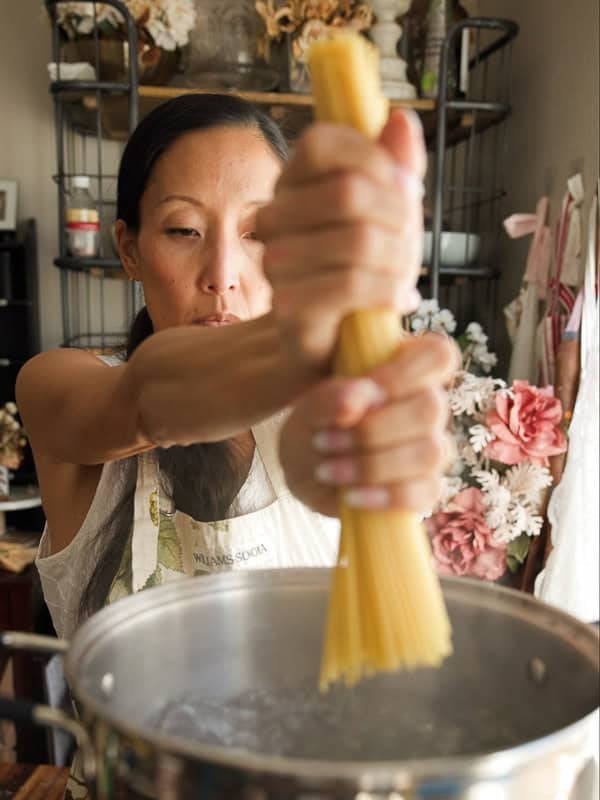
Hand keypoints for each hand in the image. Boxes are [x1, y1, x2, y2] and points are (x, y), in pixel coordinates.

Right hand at [257, 109, 425, 373]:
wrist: (340, 340)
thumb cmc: (364, 270)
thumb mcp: (389, 213)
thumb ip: (394, 167)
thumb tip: (399, 118)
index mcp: (291, 183)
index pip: (320, 144)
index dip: (374, 160)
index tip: (405, 189)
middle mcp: (274, 218)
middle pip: (349, 192)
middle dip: (399, 218)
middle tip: (412, 245)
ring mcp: (276, 263)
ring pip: (358, 240)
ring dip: (399, 261)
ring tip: (405, 278)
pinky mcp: (290, 307)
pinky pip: (352, 283)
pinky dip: (389, 292)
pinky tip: (399, 301)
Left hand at [279, 334, 459, 515]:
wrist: (303, 469)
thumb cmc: (312, 425)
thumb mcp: (308, 408)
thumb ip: (331, 397)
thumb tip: (363, 396)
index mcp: (406, 369)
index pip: (438, 356)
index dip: (403, 375)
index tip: (362, 392)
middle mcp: (426, 405)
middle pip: (432, 408)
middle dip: (373, 429)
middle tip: (323, 440)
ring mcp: (430, 446)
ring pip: (430, 452)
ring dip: (373, 464)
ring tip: (326, 470)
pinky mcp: (424, 486)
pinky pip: (425, 492)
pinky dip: (383, 495)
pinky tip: (350, 495)